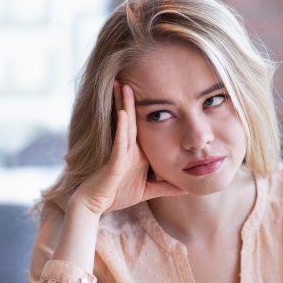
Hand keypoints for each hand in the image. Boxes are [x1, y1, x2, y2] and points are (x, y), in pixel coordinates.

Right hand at [72, 82, 185, 214]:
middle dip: (131, 99)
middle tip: (132, 77)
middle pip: (132, 119)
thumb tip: (186, 187)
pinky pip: (119, 142)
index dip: (146, 109)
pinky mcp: (113, 161)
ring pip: (124, 124)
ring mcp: (120, 152)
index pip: (143, 126)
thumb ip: (167, 188)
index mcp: (136, 151)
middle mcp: (127, 147)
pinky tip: (123, 113)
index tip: (155, 90)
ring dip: (125, 105)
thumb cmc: (117, 195)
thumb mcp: (148, 191)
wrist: (96, 206)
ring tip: (125, 86)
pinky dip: (121, 127)